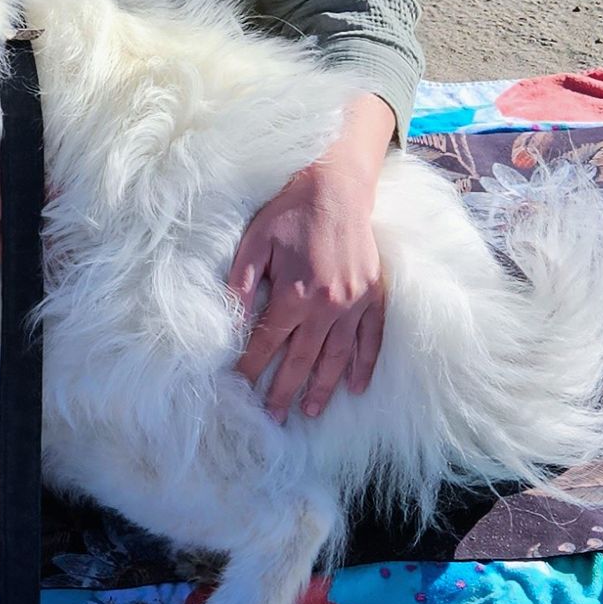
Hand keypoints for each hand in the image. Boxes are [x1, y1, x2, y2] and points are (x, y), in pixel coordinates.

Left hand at [231, 100, 392, 421]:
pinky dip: (364, 365)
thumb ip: (241, 286)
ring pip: (337, 357)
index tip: (238, 387)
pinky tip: (355, 386)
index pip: (268, 343)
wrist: (337, 186)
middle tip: (273, 418)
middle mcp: (328, 305)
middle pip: (302, 359)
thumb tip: (228, 323)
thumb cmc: (289, 212)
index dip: (251, 367)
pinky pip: (371, 339)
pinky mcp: (374, 295)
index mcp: (295, 294)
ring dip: (323, 387)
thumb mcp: (255, 244)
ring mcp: (355, 303)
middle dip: (283, 390)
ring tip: (309, 411)